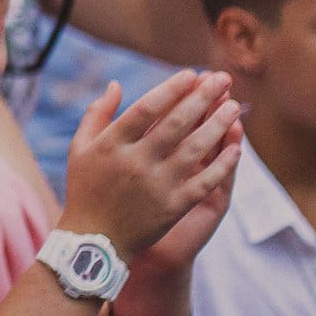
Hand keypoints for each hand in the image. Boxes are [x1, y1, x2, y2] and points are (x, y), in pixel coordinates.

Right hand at [58, 70, 245, 261]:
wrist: (94, 241)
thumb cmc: (86, 189)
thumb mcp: (80, 148)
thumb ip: (97, 114)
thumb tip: (117, 84)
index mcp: (111, 145)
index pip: (146, 108)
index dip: (171, 89)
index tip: (191, 74)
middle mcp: (135, 163)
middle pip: (176, 123)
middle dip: (203, 98)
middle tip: (222, 79)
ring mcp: (156, 186)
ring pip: (195, 150)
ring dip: (218, 125)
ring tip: (234, 106)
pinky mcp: (173, 208)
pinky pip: (204, 182)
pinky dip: (222, 165)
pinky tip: (236, 148)